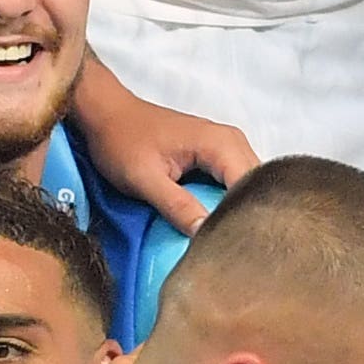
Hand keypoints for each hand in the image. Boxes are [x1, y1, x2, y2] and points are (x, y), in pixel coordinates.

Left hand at [67, 63, 254, 230]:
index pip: (252, 188)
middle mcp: (232, 142)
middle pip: (257, 188)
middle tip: (230, 249)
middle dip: (246, 218)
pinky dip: (228, 203)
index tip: (234, 248)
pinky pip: (233, 184)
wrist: (106, 114)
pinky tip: (215, 224)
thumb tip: (207, 236)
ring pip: (247, 187)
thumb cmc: (121, 141)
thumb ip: (178, 206)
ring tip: (225, 240)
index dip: (245, 220)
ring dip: (238, 212)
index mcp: (221, 144)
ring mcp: (226, 147)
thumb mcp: (145, 179)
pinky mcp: (216, 156)